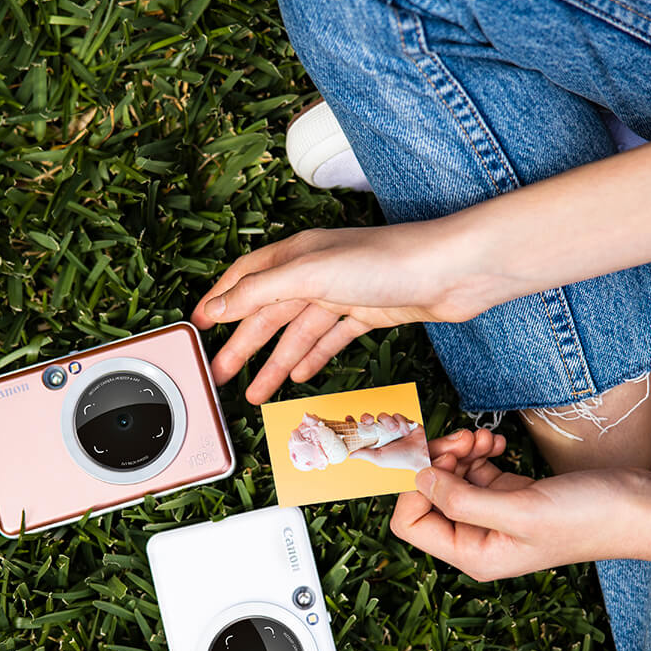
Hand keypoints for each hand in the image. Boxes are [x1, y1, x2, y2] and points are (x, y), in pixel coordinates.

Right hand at [190, 221, 494, 402]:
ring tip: (256, 394)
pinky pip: (330, 338)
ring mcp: (343, 293)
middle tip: (221, 375)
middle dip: (243, 345)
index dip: (219, 301)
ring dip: (275, 363)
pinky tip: (299, 376)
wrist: (452, 272)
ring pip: (298, 332)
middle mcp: (317, 271)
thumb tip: (218, 306)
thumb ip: (260, 291)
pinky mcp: (369, 312)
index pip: (245, 278)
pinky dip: (312, 358)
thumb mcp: (310, 274)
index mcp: (296, 256)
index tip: (197, 325)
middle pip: (268, 313)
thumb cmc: (388, 261)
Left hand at [348, 414, 430, 471]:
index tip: (348, 418)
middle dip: (366, 417)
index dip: (352, 424)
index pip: (359, 431)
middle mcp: (380, 433)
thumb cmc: (400, 459)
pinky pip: (396, 415)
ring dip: (388, 422)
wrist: (421, 454)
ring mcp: (390, 427)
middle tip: (369, 421)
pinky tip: (405, 431)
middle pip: (368, 419)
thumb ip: (365, 454)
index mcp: (373, 442)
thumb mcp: (379, 458)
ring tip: (395, 431)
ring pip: (382, 416)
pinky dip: (400, 422)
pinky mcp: (402, 421)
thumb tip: (350, 454)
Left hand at [388, 429, 650, 579]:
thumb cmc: (589, 518)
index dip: (412, 487)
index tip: (427, 453)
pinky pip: (474, 471)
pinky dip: (477, 452)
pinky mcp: (510, 495)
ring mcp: (494, 517)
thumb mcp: (520, 510)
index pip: (411, 523)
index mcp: (474, 555)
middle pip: (428, 497)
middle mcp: (479, 540)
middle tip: (459, 436)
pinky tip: (496, 442)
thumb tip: (418, 479)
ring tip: (480, 437)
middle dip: (437, 462)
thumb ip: (462, 500)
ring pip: (450, 479)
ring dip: (458, 452)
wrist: (639, 509)